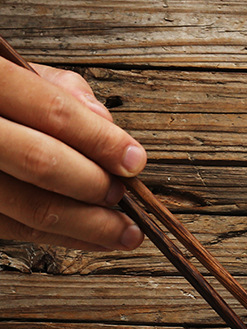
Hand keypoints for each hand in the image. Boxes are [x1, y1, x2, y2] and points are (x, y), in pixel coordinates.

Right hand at [0, 58, 146, 249]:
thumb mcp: (10, 71)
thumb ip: (58, 90)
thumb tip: (104, 119)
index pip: (52, 112)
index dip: (100, 140)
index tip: (134, 160)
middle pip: (41, 163)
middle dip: (94, 184)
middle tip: (123, 195)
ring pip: (33, 209)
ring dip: (91, 226)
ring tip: (125, 232)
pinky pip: (20, 231)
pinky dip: (66, 238)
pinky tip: (97, 239)